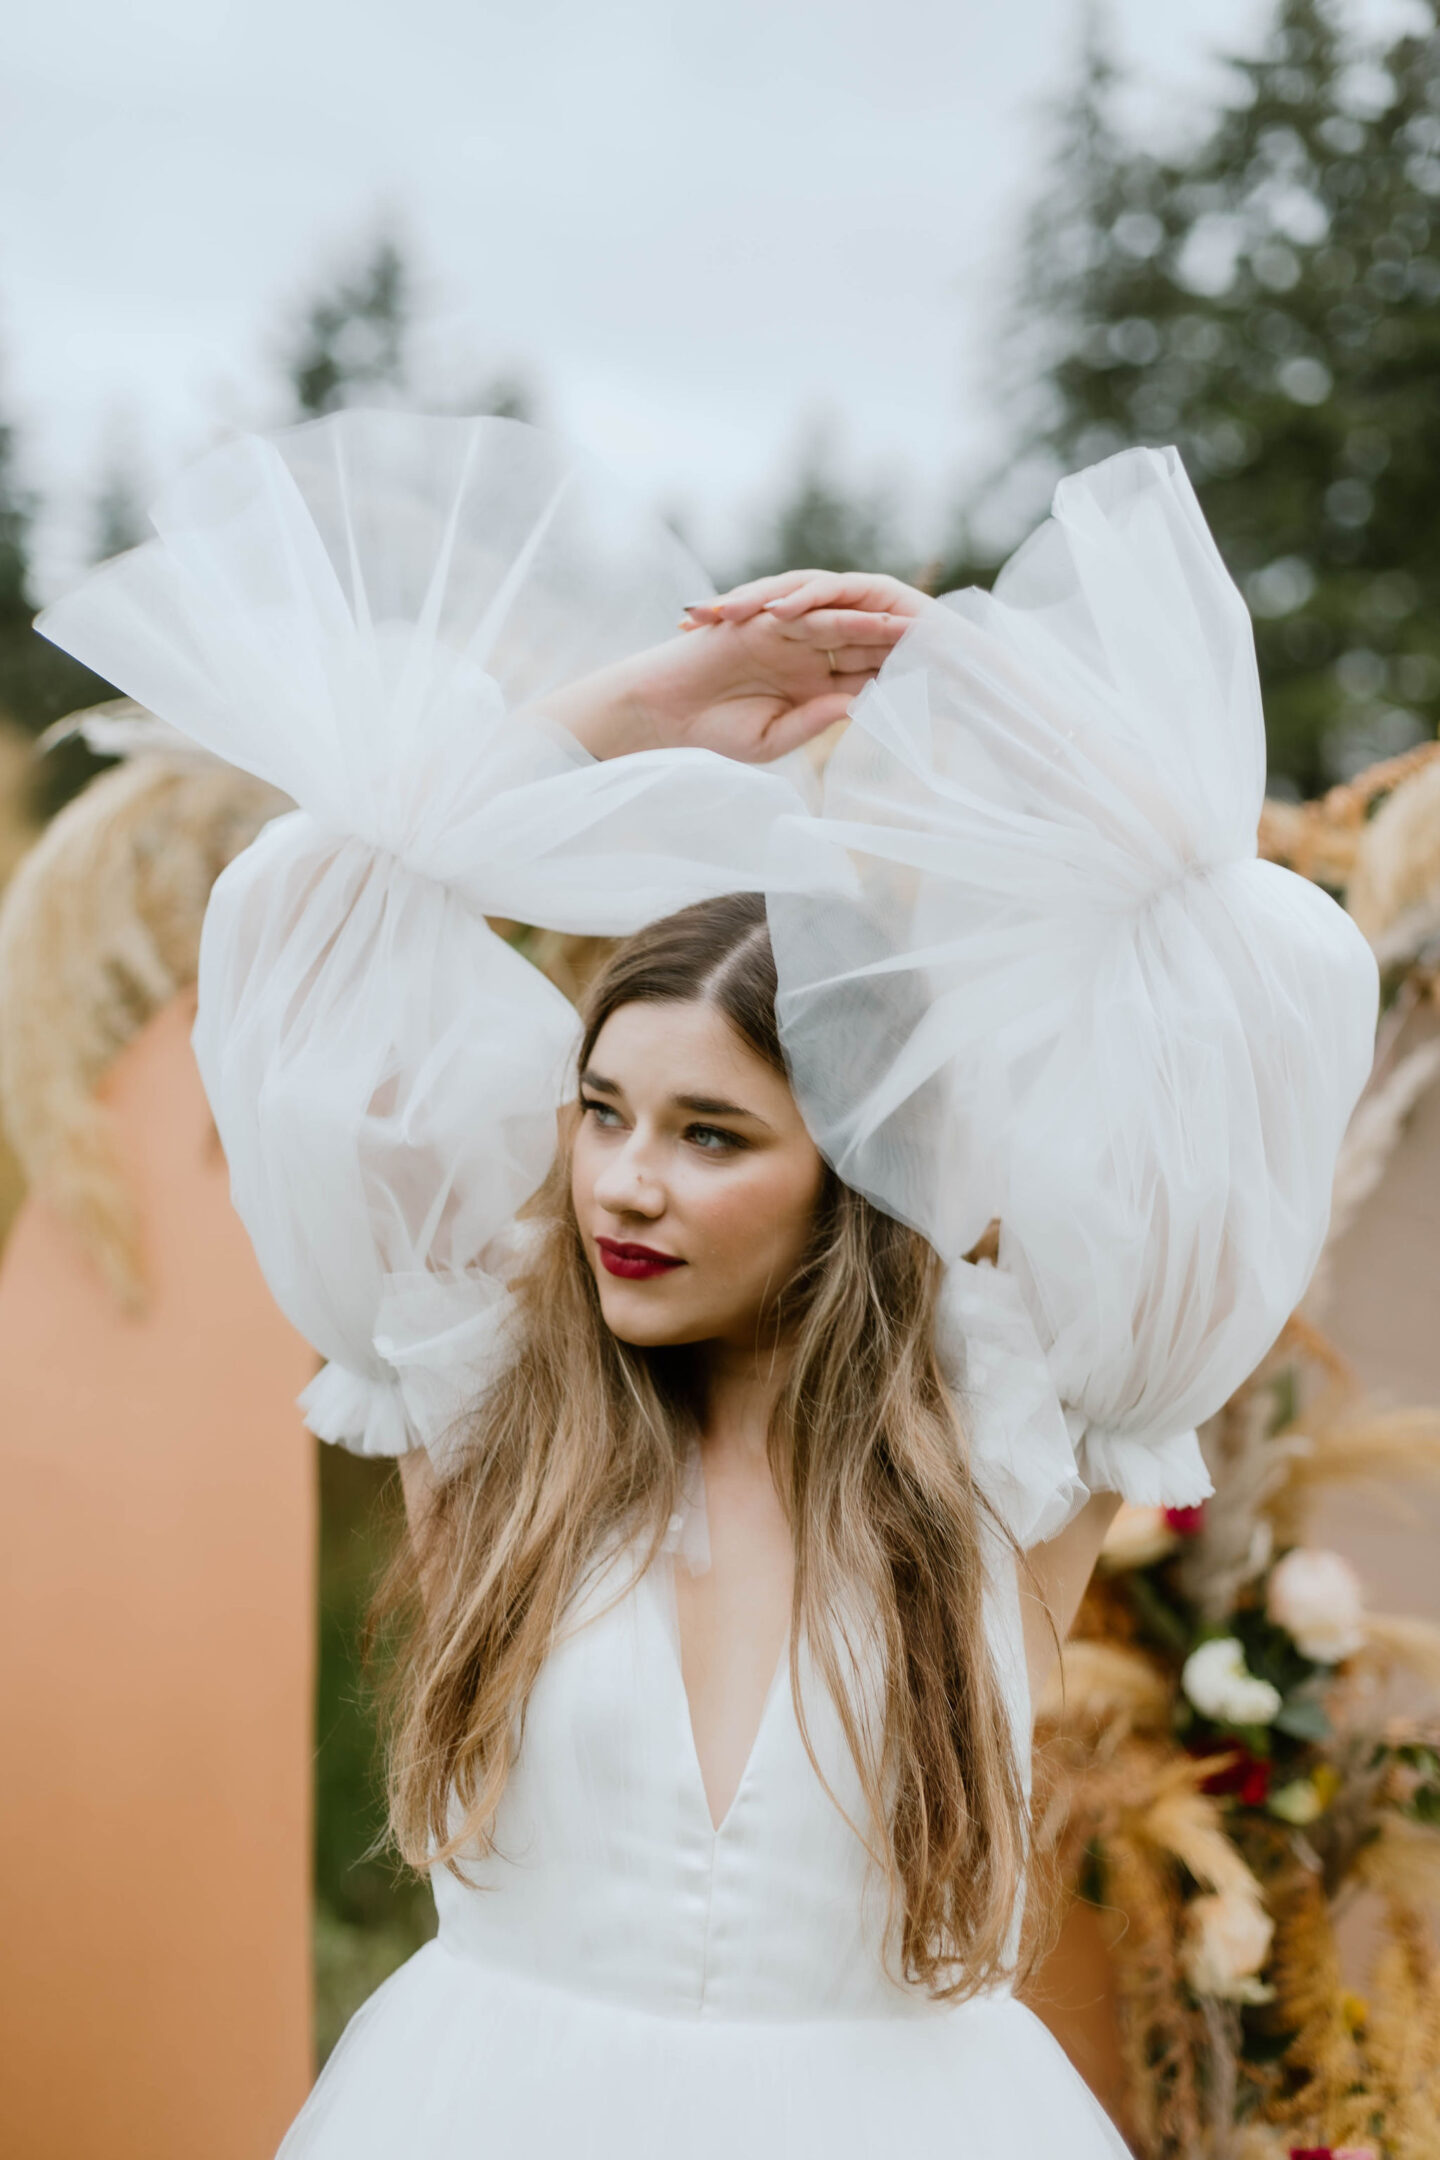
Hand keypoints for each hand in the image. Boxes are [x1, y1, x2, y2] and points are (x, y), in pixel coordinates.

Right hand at [536, 569, 927, 764]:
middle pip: (863, 650)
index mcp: (812, 690)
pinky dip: (834, 616)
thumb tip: (855, 706)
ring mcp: (785, 636)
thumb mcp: (771, 740)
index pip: (865, 684)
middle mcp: (804, 658)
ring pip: (841, 627)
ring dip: (877, 628)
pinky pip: (804, 614)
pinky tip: (866, 621)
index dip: (901, 685)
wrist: (661, 711)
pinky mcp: (763, 620)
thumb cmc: (710, 732)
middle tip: (946, 651)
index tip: (941, 693)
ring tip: (915, 630)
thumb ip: (812, 724)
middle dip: (902, 649)